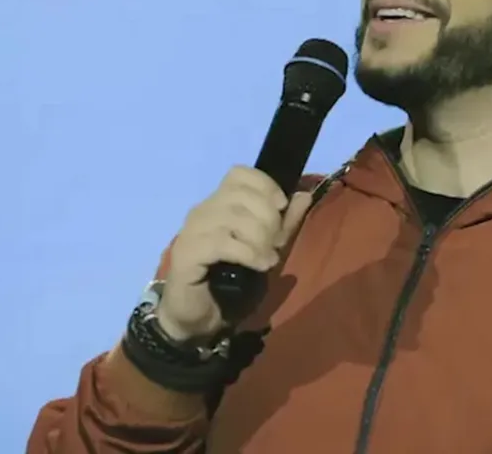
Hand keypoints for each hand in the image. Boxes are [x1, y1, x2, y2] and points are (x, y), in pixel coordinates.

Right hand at [156, 166, 312, 342]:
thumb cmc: (230, 281)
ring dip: (260, 238)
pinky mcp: (187, 252)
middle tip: (276, 243)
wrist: (198, 317)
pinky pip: (222, 242)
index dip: (265, 184)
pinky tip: (259, 265)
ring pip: (233, 217)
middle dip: (268, 218)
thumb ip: (284, 223)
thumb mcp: (266, 248)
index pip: (239, 174)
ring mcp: (192, 230)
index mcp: (218, 203)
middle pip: (241, 195)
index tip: (281, 206)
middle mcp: (203, 210)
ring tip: (267, 258)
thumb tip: (304, 194)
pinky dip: (248, 253)